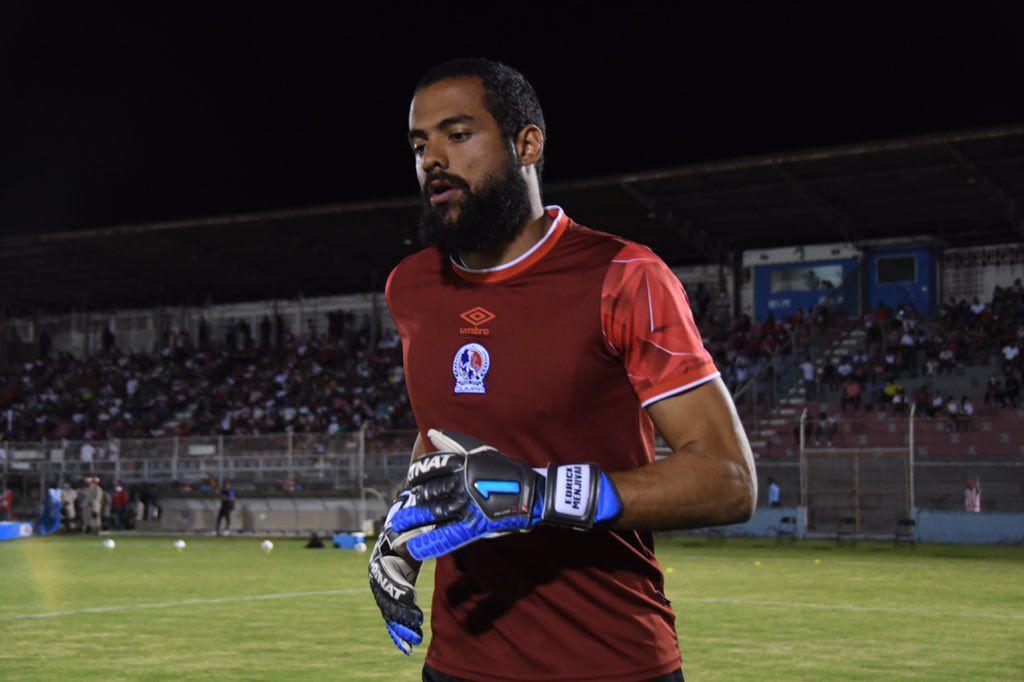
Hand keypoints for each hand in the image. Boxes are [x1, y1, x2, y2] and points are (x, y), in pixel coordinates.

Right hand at [368, 491, 423, 654]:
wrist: (408, 523)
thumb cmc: (415, 521)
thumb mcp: (417, 521)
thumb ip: (419, 524)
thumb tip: (421, 517)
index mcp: (383, 555)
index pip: (386, 576)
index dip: (397, 588)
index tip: (412, 598)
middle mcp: (378, 572)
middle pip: (385, 598)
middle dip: (400, 613)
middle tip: (417, 625)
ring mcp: (383, 585)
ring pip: (388, 610)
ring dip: (400, 627)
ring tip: (415, 641)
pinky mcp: (391, 594)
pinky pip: (391, 616)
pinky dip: (397, 632)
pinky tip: (406, 648)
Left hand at [390, 429, 622, 560]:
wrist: (533, 493)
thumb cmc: (506, 470)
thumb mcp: (481, 450)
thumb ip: (455, 441)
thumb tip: (431, 431)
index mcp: (462, 464)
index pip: (429, 469)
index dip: (415, 477)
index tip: (409, 484)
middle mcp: (461, 484)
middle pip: (427, 493)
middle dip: (410, 502)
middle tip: (396, 511)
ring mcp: (467, 506)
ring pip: (433, 514)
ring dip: (412, 521)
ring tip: (396, 528)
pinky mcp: (475, 526)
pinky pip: (448, 535)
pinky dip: (431, 543)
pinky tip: (414, 548)